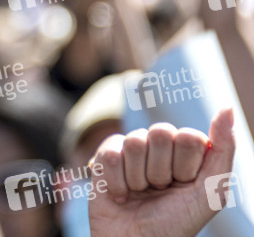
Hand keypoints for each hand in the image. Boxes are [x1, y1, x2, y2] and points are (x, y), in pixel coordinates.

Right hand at [89, 109, 235, 236]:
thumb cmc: (176, 223)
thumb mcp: (209, 192)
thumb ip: (223, 149)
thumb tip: (227, 109)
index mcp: (188, 152)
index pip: (189, 136)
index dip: (186, 166)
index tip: (184, 186)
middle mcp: (160, 148)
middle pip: (160, 132)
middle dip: (160, 170)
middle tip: (159, 190)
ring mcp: (132, 151)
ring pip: (134, 141)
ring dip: (137, 178)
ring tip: (139, 193)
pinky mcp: (105, 157)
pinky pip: (110, 153)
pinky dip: (116, 181)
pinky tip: (120, 194)